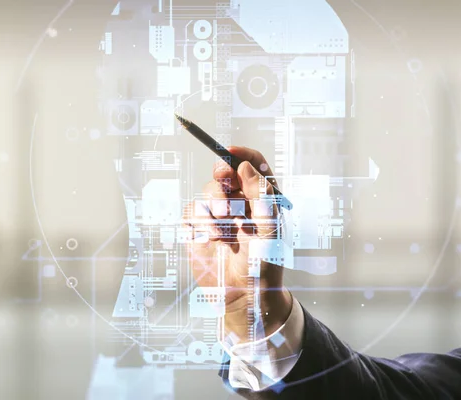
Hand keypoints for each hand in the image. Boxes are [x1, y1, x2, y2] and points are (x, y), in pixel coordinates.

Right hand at [183, 146, 292, 343]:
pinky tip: (213, 239)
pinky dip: (201, 223)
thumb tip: (245, 167)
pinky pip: (192, 212)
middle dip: (221, 178)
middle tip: (223, 182)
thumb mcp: (269, 230)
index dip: (241, 155)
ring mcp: (218, 215)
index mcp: (260, 198)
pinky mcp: (199, 228)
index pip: (252, 166)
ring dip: (214, 208)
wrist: (244, 296)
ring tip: (224, 232)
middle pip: (224, 174)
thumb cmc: (264, 264)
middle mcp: (239, 202)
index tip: (230, 153)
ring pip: (207, 193)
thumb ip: (260, 196)